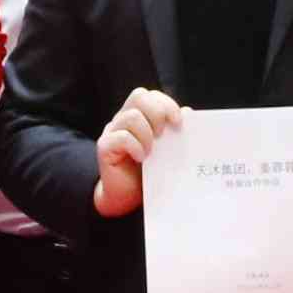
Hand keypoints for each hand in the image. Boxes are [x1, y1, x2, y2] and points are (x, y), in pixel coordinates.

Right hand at [89, 88, 189, 219]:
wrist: (128, 196)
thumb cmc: (148, 171)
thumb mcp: (166, 149)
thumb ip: (175, 130)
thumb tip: (188, 112)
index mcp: (139, 116)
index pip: (150, 95)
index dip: (166, 104)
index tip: (178, 122)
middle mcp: (123, 119)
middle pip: (139, 96)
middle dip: (157, 113)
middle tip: (162, 135)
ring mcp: (112, 131)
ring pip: (131, 116)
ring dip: (147, 134)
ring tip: (151, 152)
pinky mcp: (105, 147)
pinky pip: (121, 137)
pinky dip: (135, 146)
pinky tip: (141, 159)